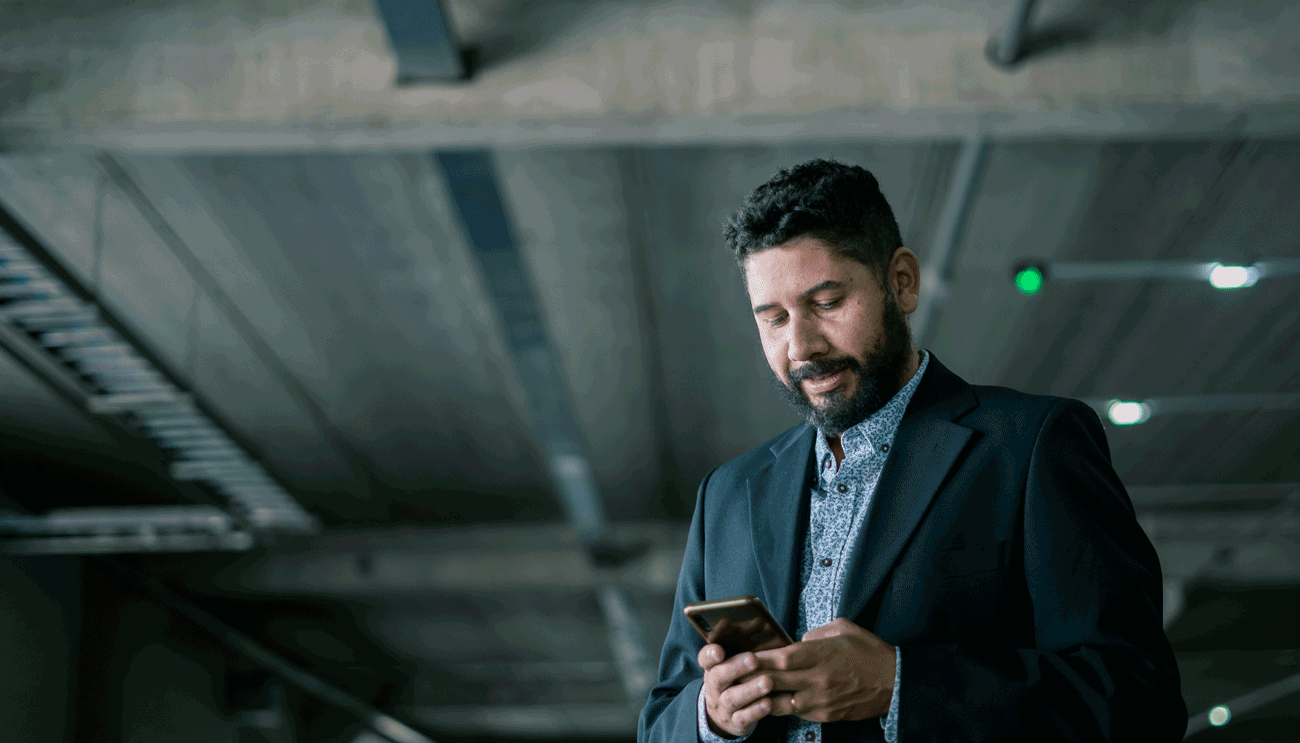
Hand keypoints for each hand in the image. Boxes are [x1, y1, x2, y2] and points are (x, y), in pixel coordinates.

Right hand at [698, 643, 774, 737]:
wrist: (724, 714)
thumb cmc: (735, 680)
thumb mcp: (733, 665)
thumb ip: (744, 648)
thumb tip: (763, 625)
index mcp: (713, 668)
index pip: (705, 659)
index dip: (710, 654)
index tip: (719, 649)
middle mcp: (714, 687)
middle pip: (719, 677)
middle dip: (736, 667)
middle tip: (753, 659)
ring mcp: (723, 706)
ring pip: (732, 698)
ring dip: (750, 690)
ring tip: (767, 682)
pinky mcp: (735, 722)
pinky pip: (744, 717)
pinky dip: (756, 710)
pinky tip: (768, 703)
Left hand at [755, 618, 895, 722]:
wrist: (894, 683)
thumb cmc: (869, 652)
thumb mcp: (844, 628)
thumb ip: (817, 633)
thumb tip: (799, 640)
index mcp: (820, 655)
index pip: (780, 659)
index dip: (758, 660)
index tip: (742, 657)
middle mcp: (817, 680)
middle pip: (774, 682)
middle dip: (752, 679)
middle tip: (734, 675)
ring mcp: (820, 700)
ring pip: (780, 704)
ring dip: (763, 697)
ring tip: (748, 691)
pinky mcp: (825, 715)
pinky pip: (796, 713)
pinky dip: (782, 706)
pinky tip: (773, 700)